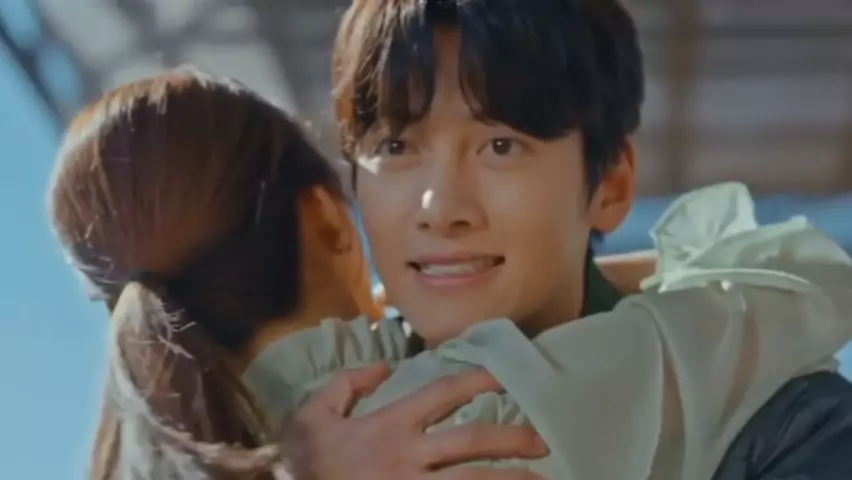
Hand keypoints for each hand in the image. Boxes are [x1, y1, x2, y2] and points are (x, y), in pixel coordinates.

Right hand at [281, 364, 547, 479]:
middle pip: (472, 442)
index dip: (479, 380)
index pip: (444, 393)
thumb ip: (347, 383)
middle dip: (513, 440)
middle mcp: (409, 457)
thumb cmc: (303, 463)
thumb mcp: (313, 413)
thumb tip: (382, 365)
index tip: (506, 377)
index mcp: (389, 425)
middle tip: (543, 442)